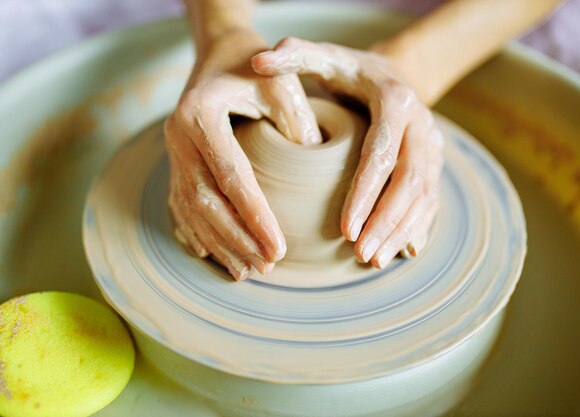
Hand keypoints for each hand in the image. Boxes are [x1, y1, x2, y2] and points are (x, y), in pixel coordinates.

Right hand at [165, 29, 321, 279]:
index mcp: (201, 114)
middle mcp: (177, 136)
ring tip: (247, 272)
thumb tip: (313, 172)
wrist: (219, 51)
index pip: (231, 176)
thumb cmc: (257, 67)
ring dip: (219, 244)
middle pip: (204, 201)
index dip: (254, 216)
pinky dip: (198, 233)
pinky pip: (181, 205)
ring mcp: (172, 151)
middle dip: (236, 239)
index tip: (279, 248)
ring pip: (190, 209)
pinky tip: (216, 255)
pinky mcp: (176, 162)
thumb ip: (299, 123)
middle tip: (267, 267)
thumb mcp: (283, 84)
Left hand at [252, 38, 443, 268]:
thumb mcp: (325, 57)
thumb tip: (256, 61)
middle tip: (361, 254)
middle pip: (410, 182)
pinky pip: (432, 199)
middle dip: (386, 222)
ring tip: (374, 260)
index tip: (345, 230)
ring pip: (425, 196)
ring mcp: (433, 146)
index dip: (365, 194)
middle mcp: (423, 125)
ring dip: (401, 231)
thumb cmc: (351, 72)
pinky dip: (418, 226)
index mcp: (397, 102)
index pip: (382, 154)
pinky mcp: (435, 163)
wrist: (396, 72)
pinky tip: (401, 251)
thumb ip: (293, 56)